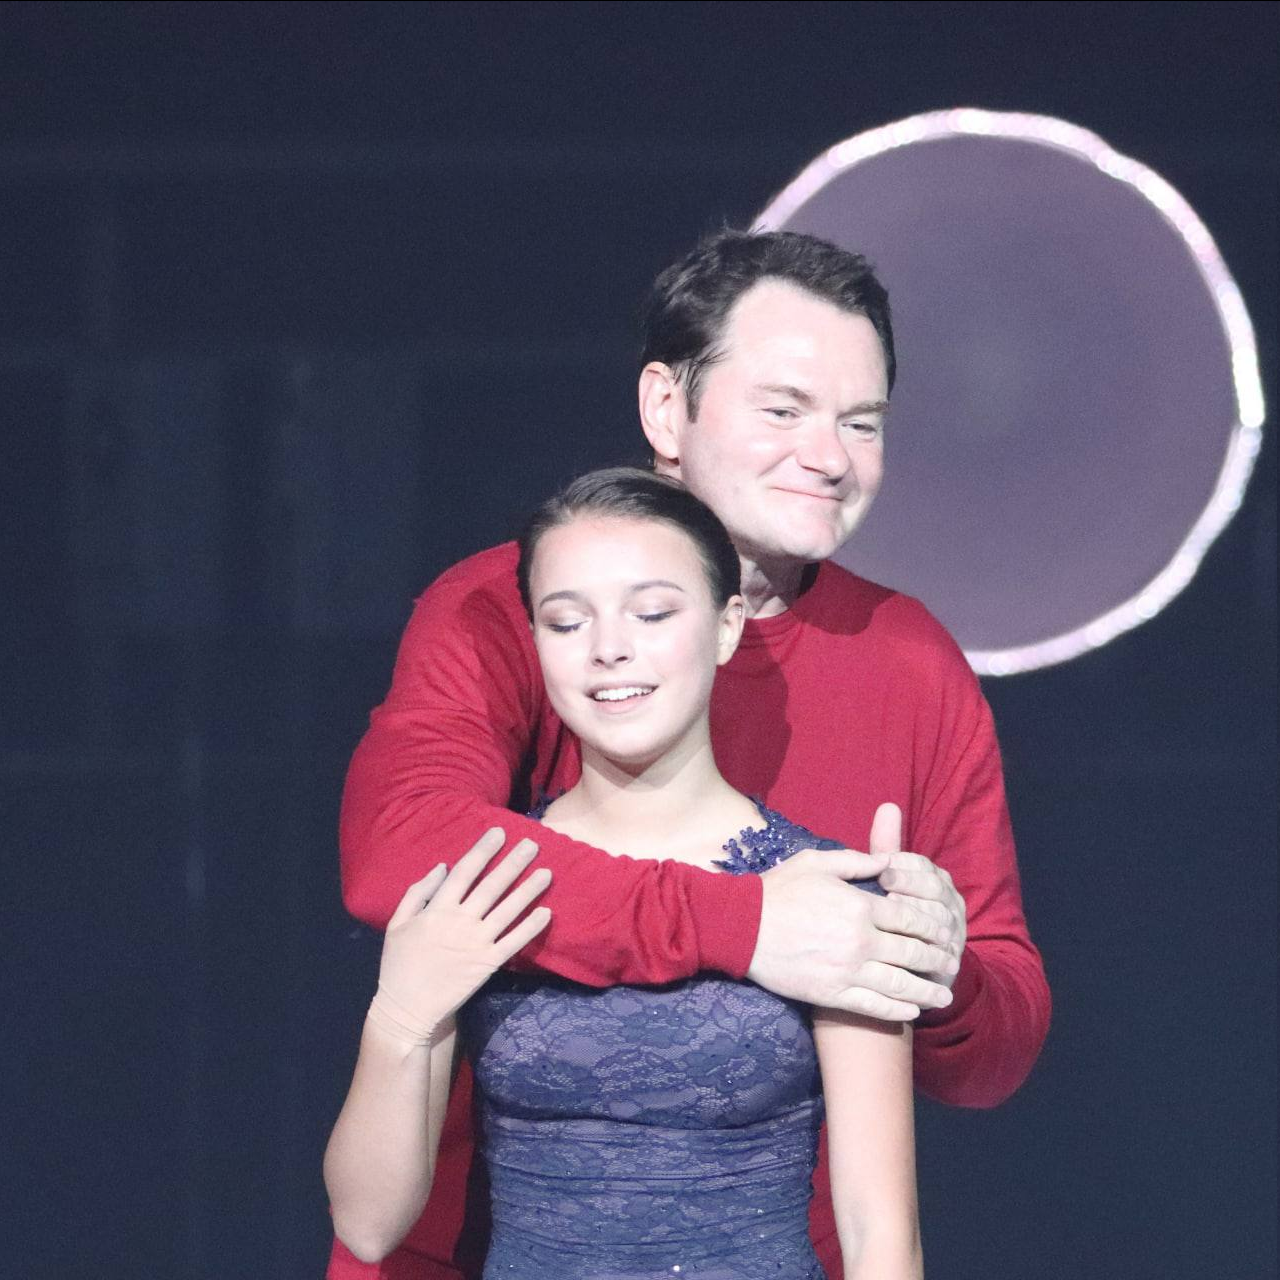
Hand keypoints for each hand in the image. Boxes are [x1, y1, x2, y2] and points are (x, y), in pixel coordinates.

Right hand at [376, 828, 551, 1033]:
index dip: (483, 850)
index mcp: (437, 909)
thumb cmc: (399, 965)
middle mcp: (460, 922)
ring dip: (529, 890)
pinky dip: (530, 927)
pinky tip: (546, 913)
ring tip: (547, 872)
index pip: (465, 872)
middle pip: (492, 886)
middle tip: (533, 843)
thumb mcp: (397, 924)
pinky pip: (513, 942)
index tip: (500, 833)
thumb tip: (441, 867)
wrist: (407, 1009)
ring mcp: (476, 943)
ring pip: (508, 910)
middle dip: (513, 863)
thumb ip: (417, 893)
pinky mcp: (487, 964)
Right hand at [747, 806, 957, 1020]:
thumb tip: (887, 860)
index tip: (947, 932)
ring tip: (944, 996)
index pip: (910, 917)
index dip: (933, 926)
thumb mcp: (817, 862)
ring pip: (900, 985)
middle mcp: (859, 941)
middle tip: (953, 964)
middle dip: (938, 960)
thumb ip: (856, 861)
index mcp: (860, 906)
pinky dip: (898, 1011)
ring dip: (927, 991)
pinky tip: (912, 1011)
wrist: (740, 927)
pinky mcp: (832, 993)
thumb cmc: (778, 890)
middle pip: (913, 953)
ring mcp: (847, 970)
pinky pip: (874, 1006)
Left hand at [874, 804, 967, 990]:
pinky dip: (922, 949)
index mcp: (936, 880)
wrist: (908, 967)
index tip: (882, 869)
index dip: (904, 867)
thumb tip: (888, 805)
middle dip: (910, 888)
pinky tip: (901, 947)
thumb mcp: (888, 880)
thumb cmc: (893, 914)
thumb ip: (888, 846)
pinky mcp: (951, 961)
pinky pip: (941, 952)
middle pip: (935, 890)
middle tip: (885, 890)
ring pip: (939, 920)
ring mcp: (953, 933)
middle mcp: (950, 904)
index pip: (925, 867)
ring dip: (916, 917)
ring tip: (891, 917)